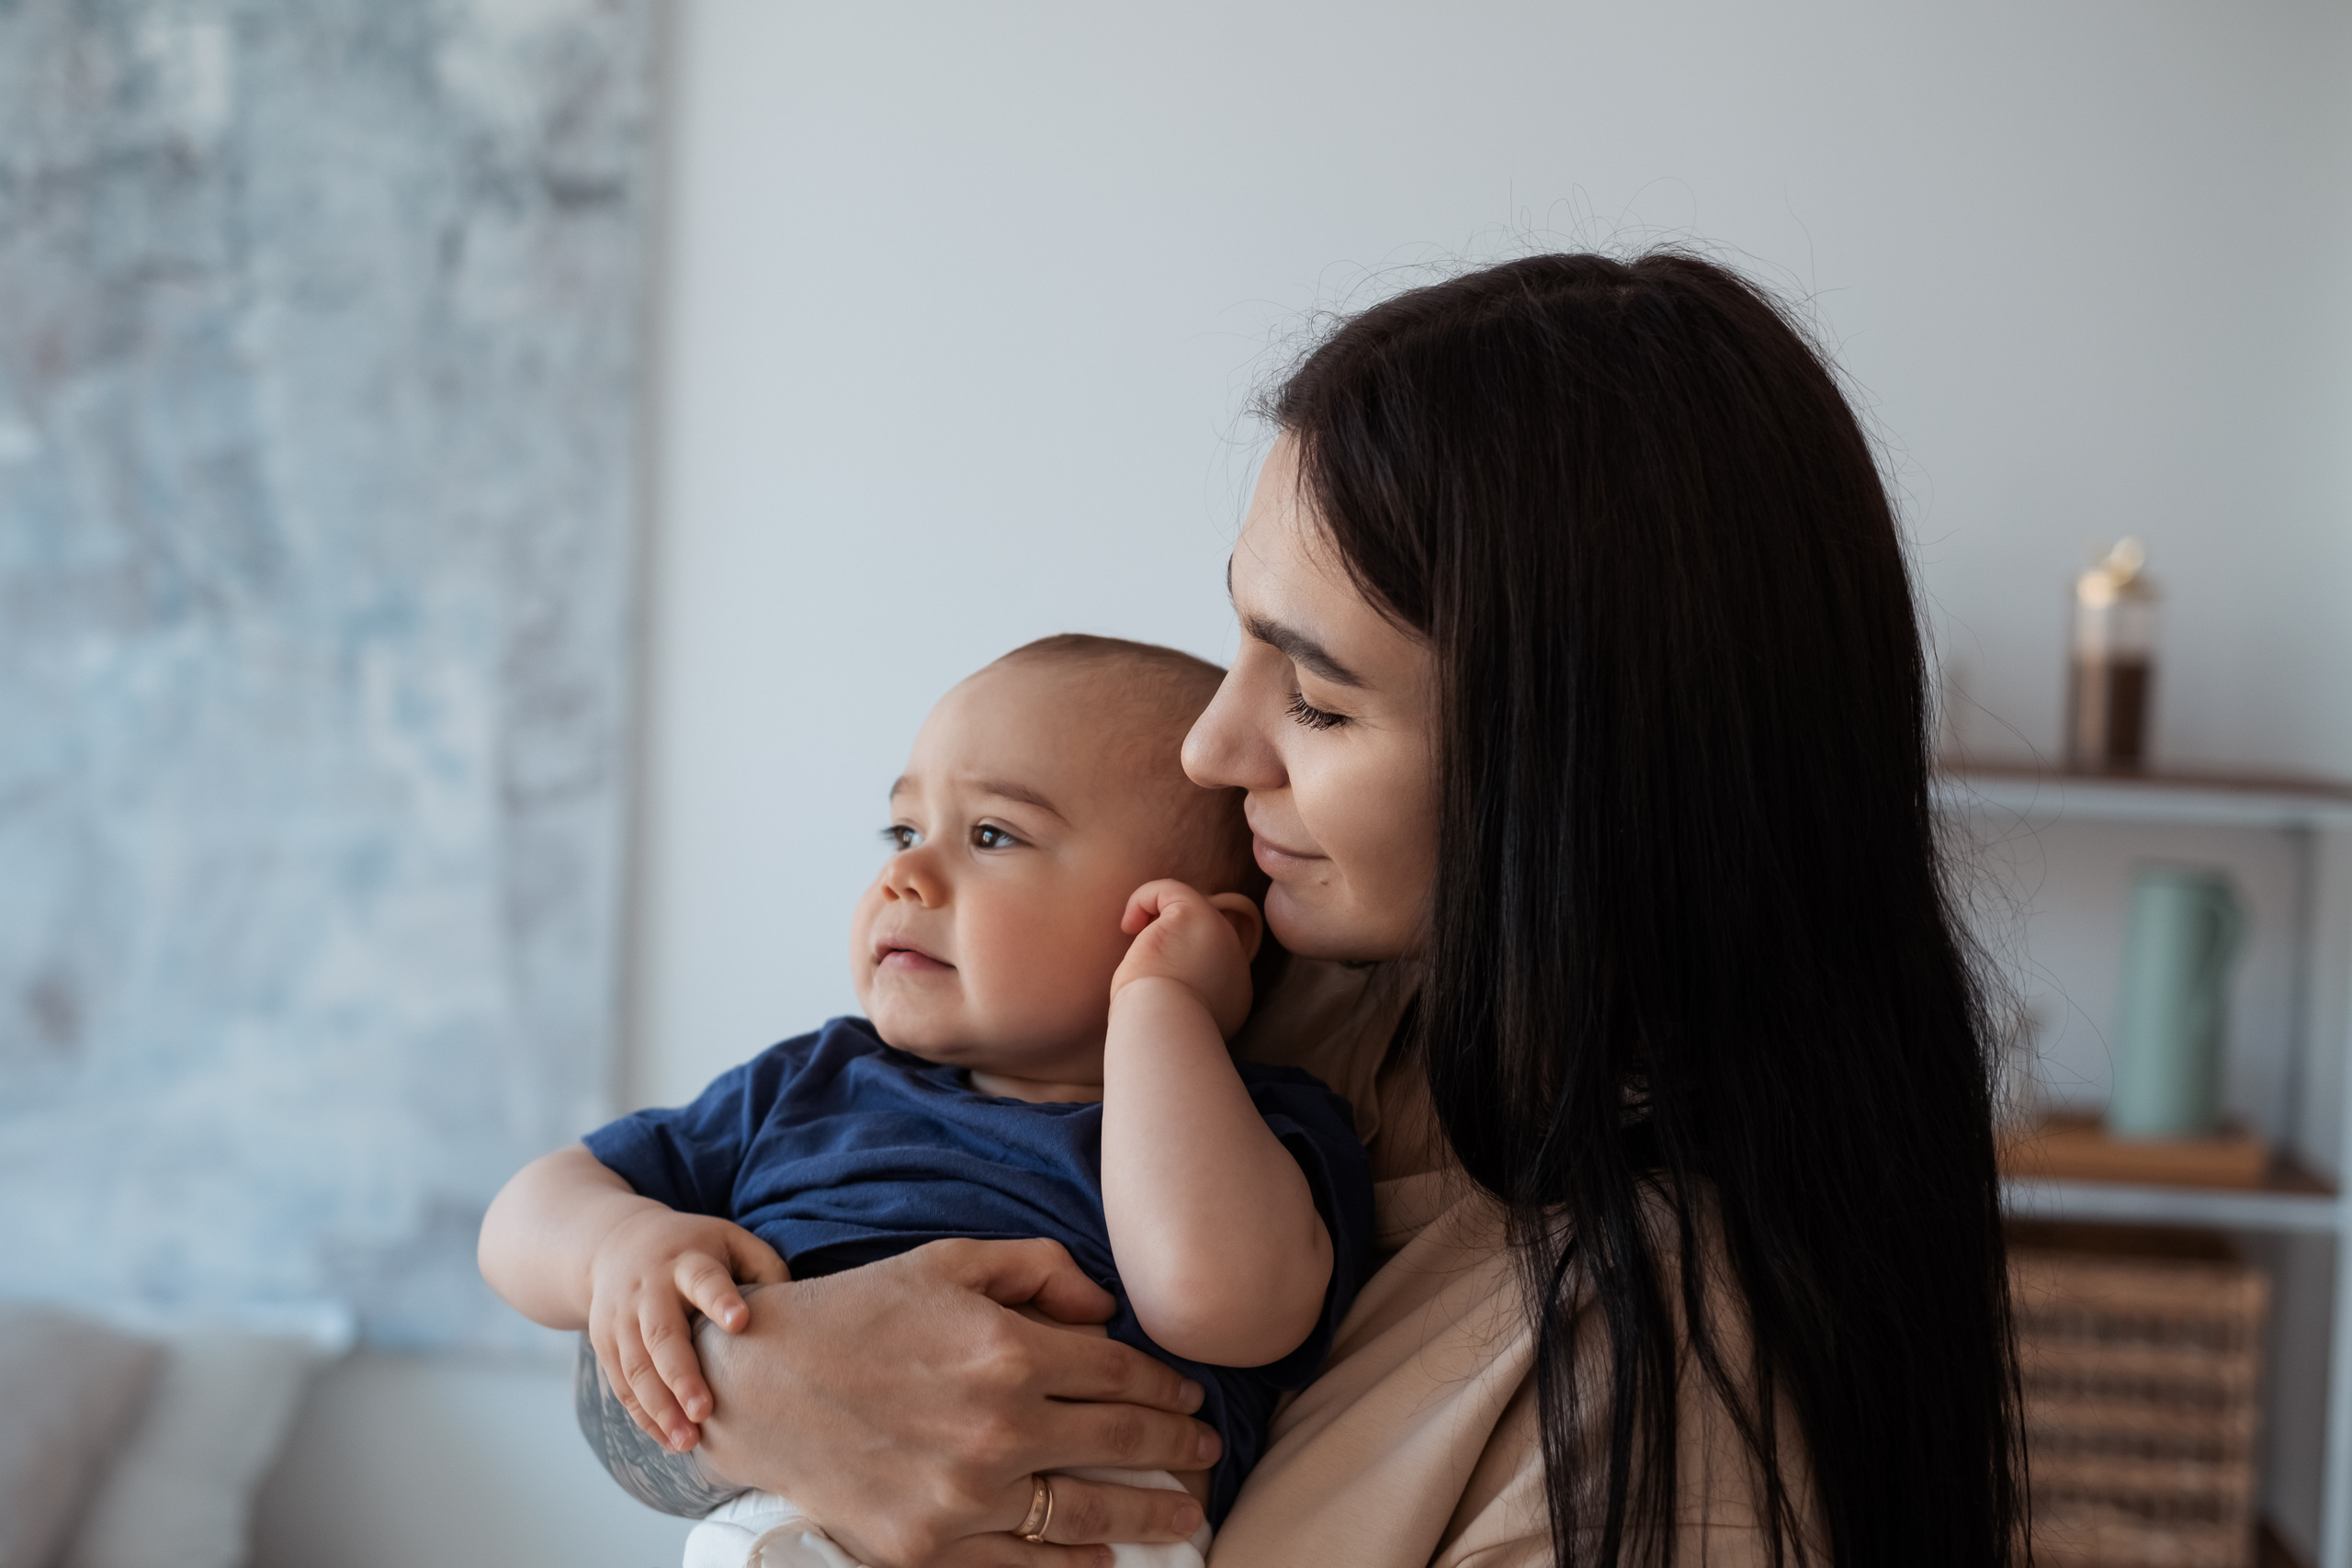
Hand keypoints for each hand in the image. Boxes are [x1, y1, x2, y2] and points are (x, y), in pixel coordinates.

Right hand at [587, 1206, 786, 1452]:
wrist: (615, 1243)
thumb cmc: (694, 1249)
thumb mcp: (730, 1240)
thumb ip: (765, 1269)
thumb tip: (798, 1315)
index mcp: (686, 1261)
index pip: (703, 1280)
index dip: (720, 1300)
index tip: (740, 1322)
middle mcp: (649, 1290)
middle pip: (661, 1334)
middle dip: (681, 1375)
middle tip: (704, 1411)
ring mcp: (621, 1318)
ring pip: (637, 1367)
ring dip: (660, 1408)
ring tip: (687, 1441)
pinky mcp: (605, 1343)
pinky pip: (623, 1385)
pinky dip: (644, 1415)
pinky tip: (670, 1440)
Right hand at [694, 1237, 1217, 1567]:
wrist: (760, 1385)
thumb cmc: (856, 1313)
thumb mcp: (949, 1261)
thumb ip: (1037, 1269)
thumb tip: (1105, 1306)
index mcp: (1007, 1348)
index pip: (1119, 1373)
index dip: (1165, 1386)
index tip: (1189, 1398)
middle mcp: (998, 1425)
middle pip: (1121, 1442)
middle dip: (1176, 1448)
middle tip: (1206, 1452)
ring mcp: (966, 1495)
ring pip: (1088, 1511)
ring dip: (1150, 1514)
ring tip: (1187, 1514)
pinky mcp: (930, 1547)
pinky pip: (1024, 1564)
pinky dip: (1074, 1565)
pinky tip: (1105, 1558)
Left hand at [1110, 880, 1261, 1036]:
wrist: (1163, 1035)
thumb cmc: (1156, 1037)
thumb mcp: (1179, 1022)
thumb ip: (1182, 1001)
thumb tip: (1159, 982)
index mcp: (1234, 991)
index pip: (1210, 960)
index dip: (1179, 959)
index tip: (1153, 980)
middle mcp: (1233, 959)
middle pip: (1202, 930)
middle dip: (1169, 937)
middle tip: (1143, 961)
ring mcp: (1219, 933)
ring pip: (1186, 906)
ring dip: (1154, 919)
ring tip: (1134, 941)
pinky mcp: (1195, 915)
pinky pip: (1168, 889)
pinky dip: (1143, 900)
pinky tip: (1129, 927)